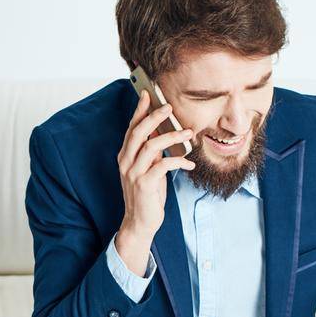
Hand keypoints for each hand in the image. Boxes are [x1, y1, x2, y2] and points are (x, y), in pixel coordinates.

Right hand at [114, 87, 194, 274]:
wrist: (140, 222)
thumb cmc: (147, 194)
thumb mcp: (149, 169)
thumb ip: (153, 153)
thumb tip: (166, 134)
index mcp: (125, 155)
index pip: (131, 128)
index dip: (139, 110)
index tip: (148, 94)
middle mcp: (126, 162)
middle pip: (138, 132)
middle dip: (154, 117)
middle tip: (169, 107)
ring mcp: (133, 173)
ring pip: (151, 146)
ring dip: (171, 137)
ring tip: (188, 133)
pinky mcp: (144, 184)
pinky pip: (162, 166)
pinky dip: (178, 161)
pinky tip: (189, 163)